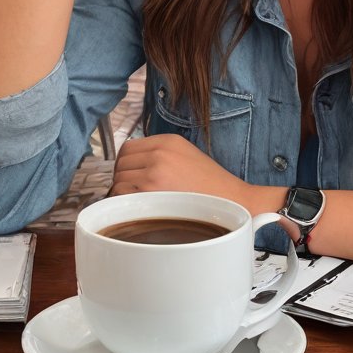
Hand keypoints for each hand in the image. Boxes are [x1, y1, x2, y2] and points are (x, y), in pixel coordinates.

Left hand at [111, 134, 249, 203]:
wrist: (233, 201)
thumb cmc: (211, 185)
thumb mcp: (186, 154)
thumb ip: (159, 153)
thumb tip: (133, 165)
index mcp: (167, 141)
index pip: (127, 148)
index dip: (126, 164)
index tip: (131, 175)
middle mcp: (159, 154)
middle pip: (120, 164)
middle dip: (124, 178)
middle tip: (135, 192)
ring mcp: (154, 174)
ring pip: (119, 181)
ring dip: (124, 193)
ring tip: (141, 202)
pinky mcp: (152, 195)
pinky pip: (123, 198)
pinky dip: (126, 205)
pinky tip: (142, 210)